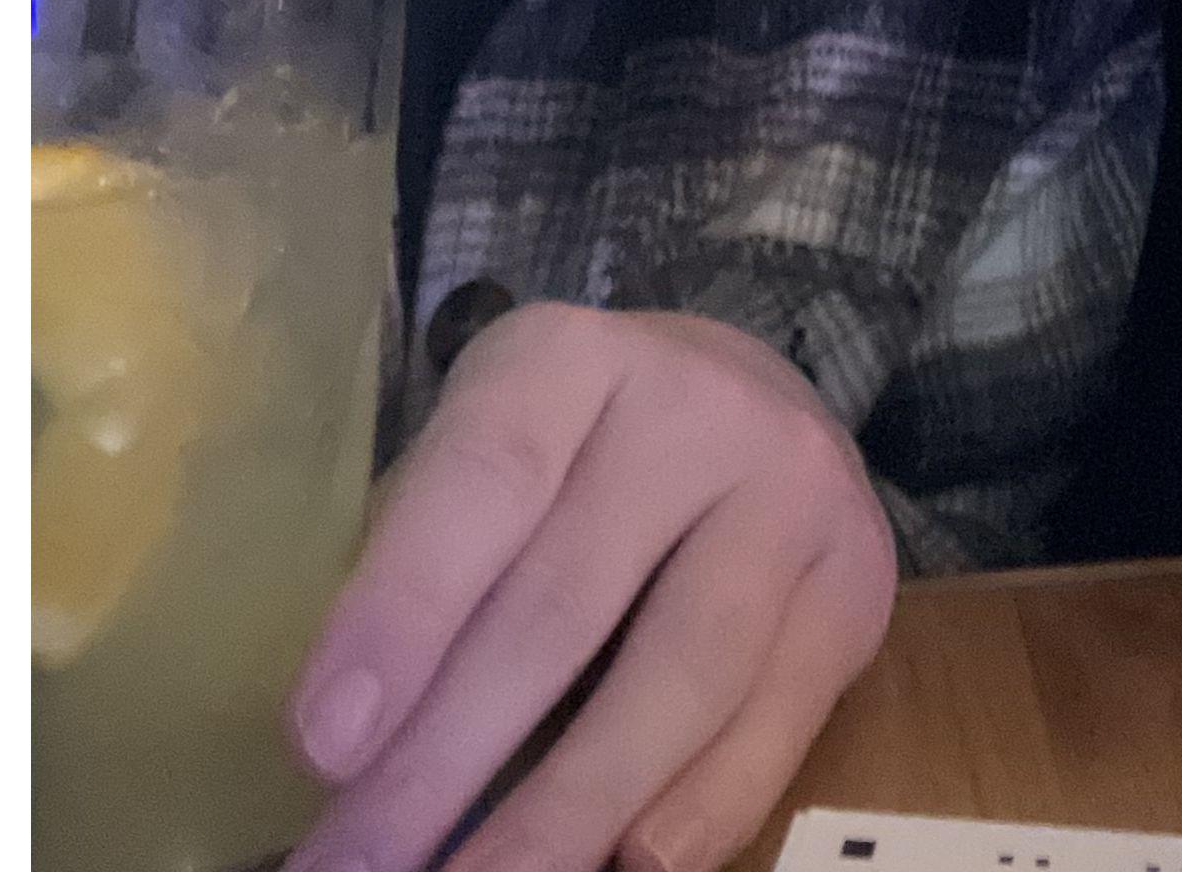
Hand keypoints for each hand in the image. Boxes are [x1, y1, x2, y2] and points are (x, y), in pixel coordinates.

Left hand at [281, 302, 898, 871]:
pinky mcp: (860, 582)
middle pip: (566, 603)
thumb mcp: (487, 461)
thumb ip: (428, 574)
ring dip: (564, 816)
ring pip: (680, 678)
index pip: (485, 480)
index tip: (320, 748)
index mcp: (571, 360)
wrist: (750, 404)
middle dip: (446, 764)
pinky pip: (775, 724)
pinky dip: (696, 816)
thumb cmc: (572, 459)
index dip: (403, 611)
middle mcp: (698, 407)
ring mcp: (795, 491)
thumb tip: (347, 757)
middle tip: (355, 871)